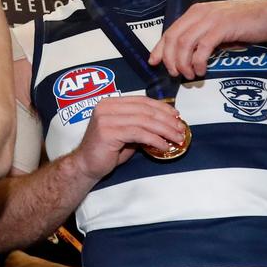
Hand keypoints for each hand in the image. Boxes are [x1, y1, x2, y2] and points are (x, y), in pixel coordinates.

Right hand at [67, 95, 186, 179]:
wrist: (86, 165)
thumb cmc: (107, 151)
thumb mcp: (126, 134)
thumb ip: (141, 125)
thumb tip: (167, 123)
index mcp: (109, 103)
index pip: (141, 101)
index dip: (162, 107)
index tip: (177, 116)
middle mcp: (106, 107)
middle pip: (145, 110)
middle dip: (167, 120)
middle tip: (181, 129)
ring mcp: (105, 119)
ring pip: (144, 121)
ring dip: (165, 130)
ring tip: (177, 139)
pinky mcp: (108, 132)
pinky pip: (138, 134)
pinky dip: (155, 140)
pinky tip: (164, 146)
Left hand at [149, 0, 266, 78]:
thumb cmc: (243, 25)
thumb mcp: (215, 28)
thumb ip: (199, 36)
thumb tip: (182, 55)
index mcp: (195, 12)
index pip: (170, 31)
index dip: (160, 48)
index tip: (154, 63)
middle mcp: (200, 13)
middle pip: (174, 38)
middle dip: (170, 59)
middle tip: (174, 74)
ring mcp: (211, 19)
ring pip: (185, 43)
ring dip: (183, 63)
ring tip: (189, 75)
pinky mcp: (223, 27)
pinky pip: (202, 47)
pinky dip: (198, 61)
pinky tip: (201, 70)